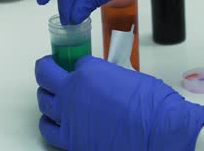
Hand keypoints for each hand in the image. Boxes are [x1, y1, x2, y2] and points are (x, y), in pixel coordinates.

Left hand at [35, 55, 203, 150]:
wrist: (159, 134)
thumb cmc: (153, 105)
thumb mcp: (130, 77)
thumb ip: (110, 77)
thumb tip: (107, 82)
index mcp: (89, 71)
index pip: (77, 62)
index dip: (81, 65)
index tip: (83, 67)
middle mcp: (73, 91)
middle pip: (46, 74)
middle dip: (49, 70)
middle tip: (52, 69)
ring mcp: (68, 116)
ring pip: (43, 101)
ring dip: (47, 95)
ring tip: (52, 95)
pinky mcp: (70, 140)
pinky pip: (48, 129)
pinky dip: (49, 122)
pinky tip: (54, 120)